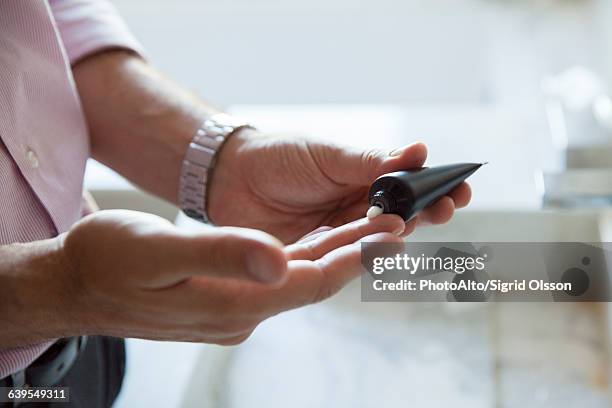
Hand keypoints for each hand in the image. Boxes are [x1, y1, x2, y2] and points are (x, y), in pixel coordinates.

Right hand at [40, 210, 403, 343]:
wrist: (76, 284)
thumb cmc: (108, 261)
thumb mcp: (157, 251)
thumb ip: (220, 255)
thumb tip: (278, 260)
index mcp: (231, 303)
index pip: (309, 282)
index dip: (352, 258)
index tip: (389, 235)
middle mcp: (241, 313)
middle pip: (313, 281)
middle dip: (356, 253)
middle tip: (397, 225)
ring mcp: (234, 310)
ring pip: (299, 279)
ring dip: (336, 253)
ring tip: (372, 228)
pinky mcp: (225, 300)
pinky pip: (278, 279)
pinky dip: (306, 258)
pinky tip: (320, 243)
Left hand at [208, 130, 471, 242]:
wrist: (228, 177)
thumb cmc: (280, 157)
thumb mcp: (328, 155)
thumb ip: (370, 162)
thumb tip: (418, 151)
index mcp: (367, 181)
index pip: (411, 189)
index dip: (437, 190)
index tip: (460, 188)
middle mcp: (359, 212)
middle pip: (403, 218)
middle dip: (429, 213)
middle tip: (447, 206)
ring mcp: (339, 237)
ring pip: (378, 240)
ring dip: (398, 233)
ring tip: (410, 222)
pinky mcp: (317, 258)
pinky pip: (345, 260)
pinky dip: (364, 254)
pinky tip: (380, 246)